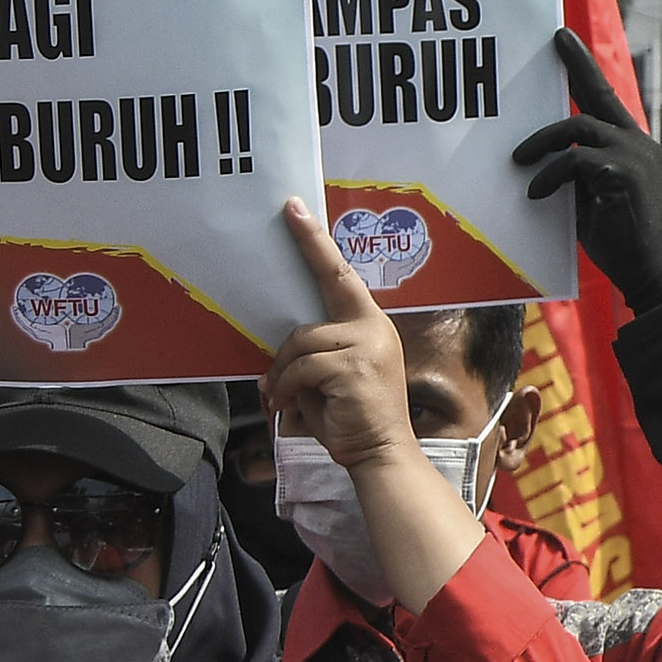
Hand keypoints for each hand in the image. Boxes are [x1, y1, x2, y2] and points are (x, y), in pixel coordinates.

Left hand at [265, 199, 425, 470]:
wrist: (379, 452)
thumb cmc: (352, 416)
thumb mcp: (334, 374)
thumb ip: (319, 350)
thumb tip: (284, 347)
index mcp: (371, 325)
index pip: (340, 274)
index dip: (315, 242)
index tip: (294, 210)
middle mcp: (373, 327)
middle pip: (311, 315)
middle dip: (293, 320)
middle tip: (282, 319)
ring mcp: (366, 345)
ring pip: (301, 343)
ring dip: (283, 376)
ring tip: (284, 400)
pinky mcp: (353, 366)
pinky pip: (302, 367)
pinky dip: (288, 388)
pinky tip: (291, 406)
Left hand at [512, 29, 661, 308]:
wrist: (647, 272)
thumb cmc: (618, 240)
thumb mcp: (592, 197)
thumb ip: (577, 171)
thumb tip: (544, 155)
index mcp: (632, 146)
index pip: (605, 98)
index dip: (583, 68)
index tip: (565, 41)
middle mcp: (637, 143)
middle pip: (598, 94)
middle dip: (575, 66)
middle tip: (553, 41)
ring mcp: (633, 155)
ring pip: (578, 127)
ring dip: (542, 143)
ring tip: (519, 161)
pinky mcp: (622, 173)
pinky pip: (574, 161)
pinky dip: (549, 176)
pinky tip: (535, 194)